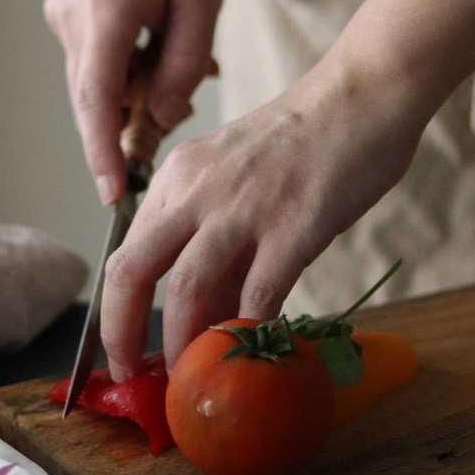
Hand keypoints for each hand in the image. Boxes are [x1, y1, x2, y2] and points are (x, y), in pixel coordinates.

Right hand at [43, 0, 224, 204]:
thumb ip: (183, 65)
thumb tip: (162, 118)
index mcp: (107, 10)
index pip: (96, 101)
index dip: (103, 154)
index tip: (113, 195)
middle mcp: (72, 17)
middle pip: (95, 99)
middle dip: (133, 122)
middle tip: (179, 107)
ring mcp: (62, 15)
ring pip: (97, 84)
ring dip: (135, 91)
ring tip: (179, 52)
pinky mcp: (65, 14)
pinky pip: (96, 62)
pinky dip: (126, 70)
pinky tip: (158, 43)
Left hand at [99, 55, 427, 379]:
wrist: (360, 96)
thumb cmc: (301, 143)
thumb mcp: (235, 184)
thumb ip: (217, 247)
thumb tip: (207, 322)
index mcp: (174, 179)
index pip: (124, 252)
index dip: (114, 311)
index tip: (122, 350)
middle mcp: (195, 191)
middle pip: (133, 271)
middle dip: (121, 333)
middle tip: (131, 376)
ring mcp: (243, 207)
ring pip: (188, 287)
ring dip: (184, 343)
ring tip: (191, 377)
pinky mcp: (294, 225)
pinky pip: (260, 292)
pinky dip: (252, 330)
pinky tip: (256, 350)